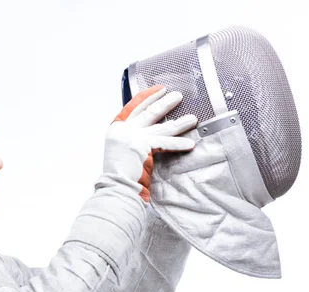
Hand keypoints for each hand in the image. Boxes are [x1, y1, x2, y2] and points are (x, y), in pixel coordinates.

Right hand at [103, 85, 197, 202]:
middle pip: (149, 113)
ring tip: (192, 119)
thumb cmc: (118, 172)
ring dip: (179, 123)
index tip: (160, 90)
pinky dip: (178, 144)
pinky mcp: (144, 147)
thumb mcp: (120, 148)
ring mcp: (134, 137)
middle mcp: (125, 130)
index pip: (134, 106)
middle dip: (165, 103)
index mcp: (117, 129)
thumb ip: (132, 138)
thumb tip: (151, 131)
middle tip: (178, 96)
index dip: (148, 97)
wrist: (115, 184)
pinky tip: (190, 144)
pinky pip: (166, 144)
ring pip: (162, 127)